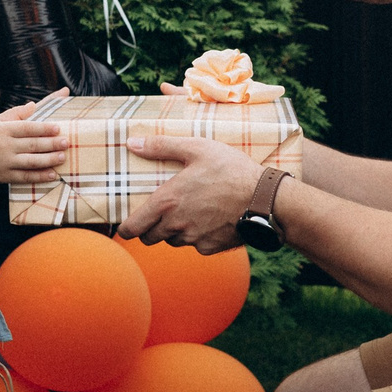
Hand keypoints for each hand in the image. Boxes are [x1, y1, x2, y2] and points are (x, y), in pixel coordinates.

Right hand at [0, 99, 65, 183]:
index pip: (27, 128)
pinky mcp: (4, 176)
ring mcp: (4, 162)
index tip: (58, 128)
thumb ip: (16, 113)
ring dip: (48, 160)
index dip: (43, 128)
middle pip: (31, 145)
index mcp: (3, 130)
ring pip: (30, 162)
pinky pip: (24, 177)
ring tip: (63, 157)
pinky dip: (39, 176)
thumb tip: (33, 105)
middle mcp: (4, 146)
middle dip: (51, 144)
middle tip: (66, 142)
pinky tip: (52, 174)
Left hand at [118, 135, 261, 251]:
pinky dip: (197, 236)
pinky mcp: (210, 248)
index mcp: (166, 202)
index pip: (132, 229)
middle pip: (150, 238)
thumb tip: (131, 142)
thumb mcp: (197, 148)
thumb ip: (161, 146)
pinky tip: (210, 219)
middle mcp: (175, 225)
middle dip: (150, 228)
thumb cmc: (231, 169)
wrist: (265, 198)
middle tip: (161, 213)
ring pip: (172, 241)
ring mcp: (193, 239)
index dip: (127, 228)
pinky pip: (195, 246)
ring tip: (189, 211)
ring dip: (174, 231)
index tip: (129, 223)